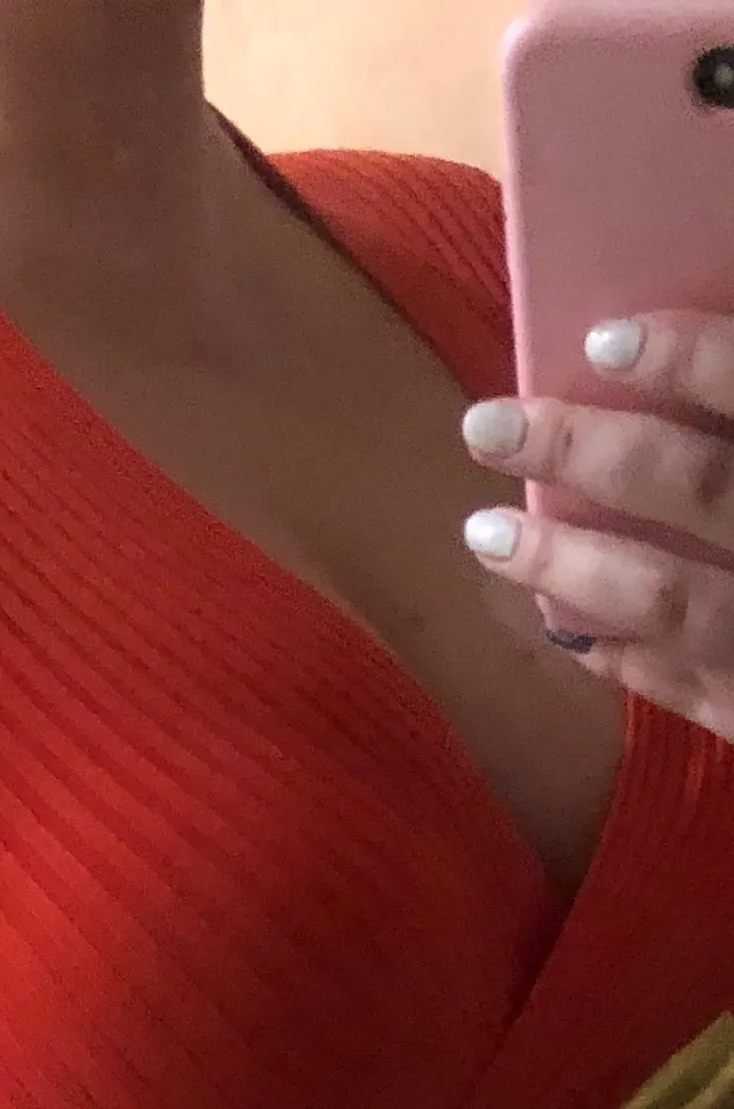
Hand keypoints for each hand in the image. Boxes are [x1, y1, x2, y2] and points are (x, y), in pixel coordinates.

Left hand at [460, 311, 733, 736]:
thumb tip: (705, 368)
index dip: (698, 362)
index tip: (606, 338)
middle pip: (705, 487)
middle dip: (590, 453)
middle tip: (487, 426)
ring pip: (675, 601)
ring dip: (567, 566)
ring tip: (484, 534)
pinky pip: (690, 689)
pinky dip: (619, 655)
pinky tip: (560, 623)